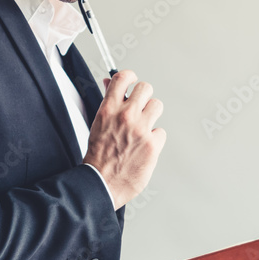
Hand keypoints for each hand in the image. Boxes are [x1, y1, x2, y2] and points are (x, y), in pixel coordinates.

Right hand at [82, 70, 165, 208]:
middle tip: (141, 107)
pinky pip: (161, 131)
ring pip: (157, 105)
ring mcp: (141, 129)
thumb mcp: (98, 123)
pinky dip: (155, 139)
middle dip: (144, 96)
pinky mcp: (153, 144)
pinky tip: (145, 146)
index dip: (130, 76)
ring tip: (143, 127)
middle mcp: (125, 116)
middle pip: (146, 88)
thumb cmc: (98, 156)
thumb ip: (108, 102)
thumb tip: (110, 82)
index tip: (132, 81)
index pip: (122, 78)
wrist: (101, 183)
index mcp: (108, 110)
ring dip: (152, 114)